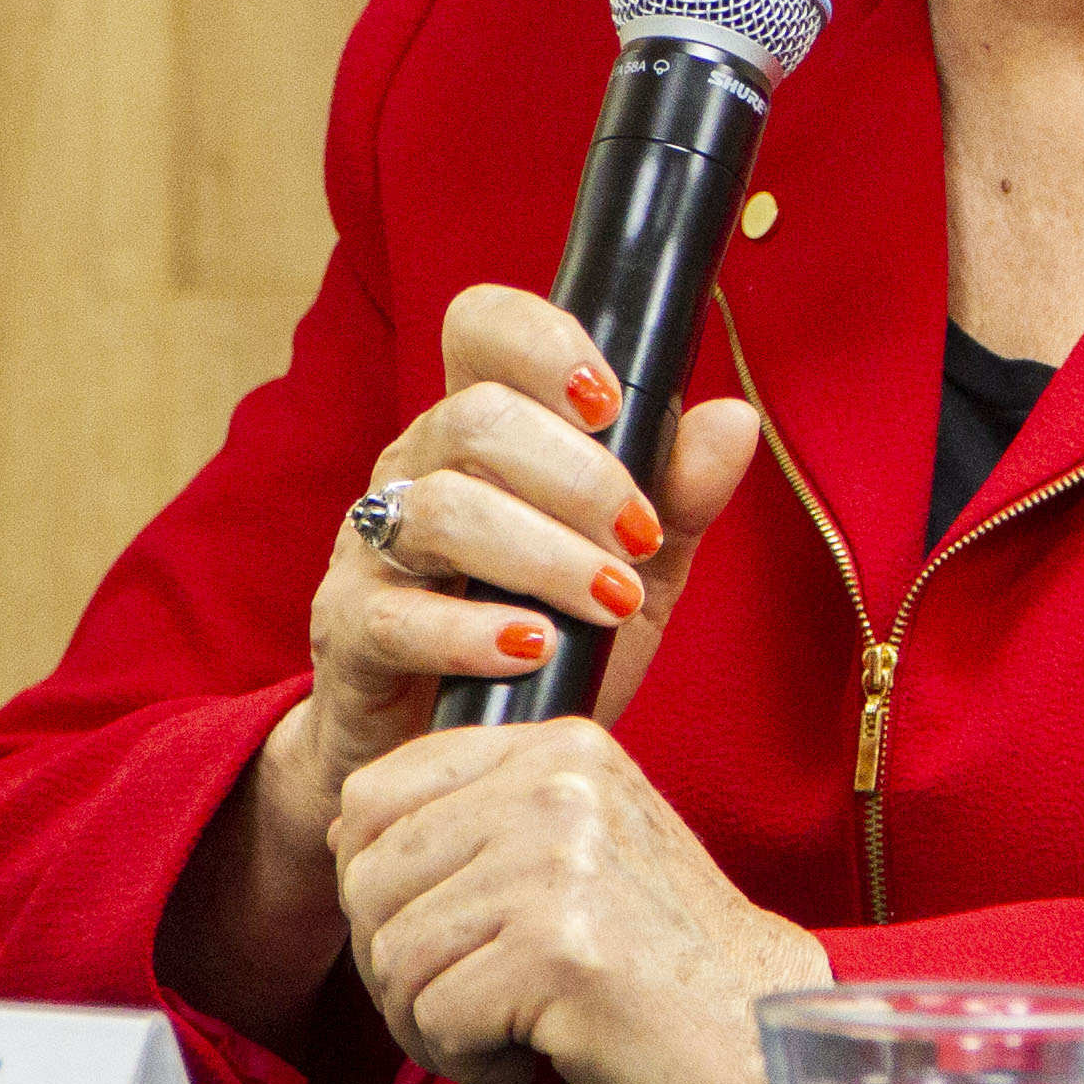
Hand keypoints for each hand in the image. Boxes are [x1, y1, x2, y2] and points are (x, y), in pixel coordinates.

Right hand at [280, 282, 759, 842]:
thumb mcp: (632, 571)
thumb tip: (735, 420)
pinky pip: (397, 616)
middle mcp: (416, 468)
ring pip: (441, 509)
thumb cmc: (542, 643)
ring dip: (543, 554)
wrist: (454, 754)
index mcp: (478, 431)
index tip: (610, 400)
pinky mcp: (348, 630)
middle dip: (576, 474)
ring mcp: (371, 547)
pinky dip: (473, 630)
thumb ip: (677, 499)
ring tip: (610, 601)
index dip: (542, 342)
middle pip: (474, 417)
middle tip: (639, 538)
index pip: (483, 328)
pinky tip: (533, 648)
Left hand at [331, 715, 828, 1083]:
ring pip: (392, 956)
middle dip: (397, 966)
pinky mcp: (558, 951)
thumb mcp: (579, 848)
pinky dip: (471, 1060)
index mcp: (558, 747)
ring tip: (514, 1028)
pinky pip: (434, 1018)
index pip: (373, 793)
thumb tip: (342, 837)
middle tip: (476, 1001)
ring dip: (432, 1023)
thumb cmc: (663, 962)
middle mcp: (556, 785)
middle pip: (367, 880)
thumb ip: (478, 821)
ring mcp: (557, 861)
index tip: (444, 931)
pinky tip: (539, 1054)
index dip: (376, 883)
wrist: (764, 1039)